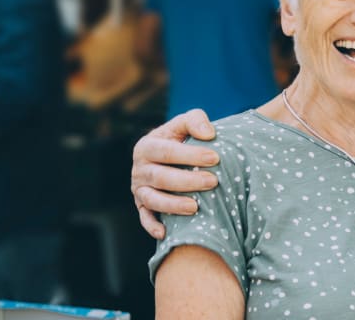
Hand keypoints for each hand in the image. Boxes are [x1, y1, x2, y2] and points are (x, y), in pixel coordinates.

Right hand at [131, 109, 218, 238]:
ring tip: (195, 208)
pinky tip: (165, 233)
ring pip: (152, 199)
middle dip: (187, 181)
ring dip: (172, 205)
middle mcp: (139, 168)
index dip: (190, 155)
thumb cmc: (182, 138)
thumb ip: (195, 120)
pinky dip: (152, 226)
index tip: (215, 158)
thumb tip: (209, 134)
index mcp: (147, 145)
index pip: (166, 151)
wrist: (172, 156)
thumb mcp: (185, 123)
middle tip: (213, 182)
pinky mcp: (142, 206)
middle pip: (160, 177)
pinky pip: (144, 218)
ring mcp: (139, 189)